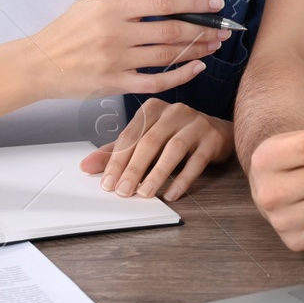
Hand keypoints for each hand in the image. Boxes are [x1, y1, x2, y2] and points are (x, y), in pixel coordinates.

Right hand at [29, 0, 230, 100]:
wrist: (40, 64)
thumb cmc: (69, 29)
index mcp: (111, 8)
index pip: (162, 2)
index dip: (193, 1)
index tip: (216, 2)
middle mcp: (116, 34)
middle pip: (171, 30)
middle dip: (203, 29)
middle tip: (223, 28)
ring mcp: (116, 61)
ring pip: (167, 55)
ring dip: (197, 50)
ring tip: (214, 45)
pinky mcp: (115, 84)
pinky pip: (156, 81)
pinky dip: (180, 75)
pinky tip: (196, 68)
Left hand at [80, 98, 233, 201]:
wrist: (217, 131)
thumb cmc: (176, 135)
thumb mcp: (145, 139)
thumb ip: (118, 152)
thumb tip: (86, 166)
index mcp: (153, 108)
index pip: (130, 135)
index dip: (117, 161)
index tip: (107, 184)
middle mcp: (174, 111)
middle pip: (150, 141)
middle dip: (134, 169)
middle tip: (123, 192)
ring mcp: (196, 123)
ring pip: (174, 149)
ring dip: (157, 174)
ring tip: (145, 193)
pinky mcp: (213, 138)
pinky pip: (197, 161)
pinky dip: (183, 179)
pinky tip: (172, 194)